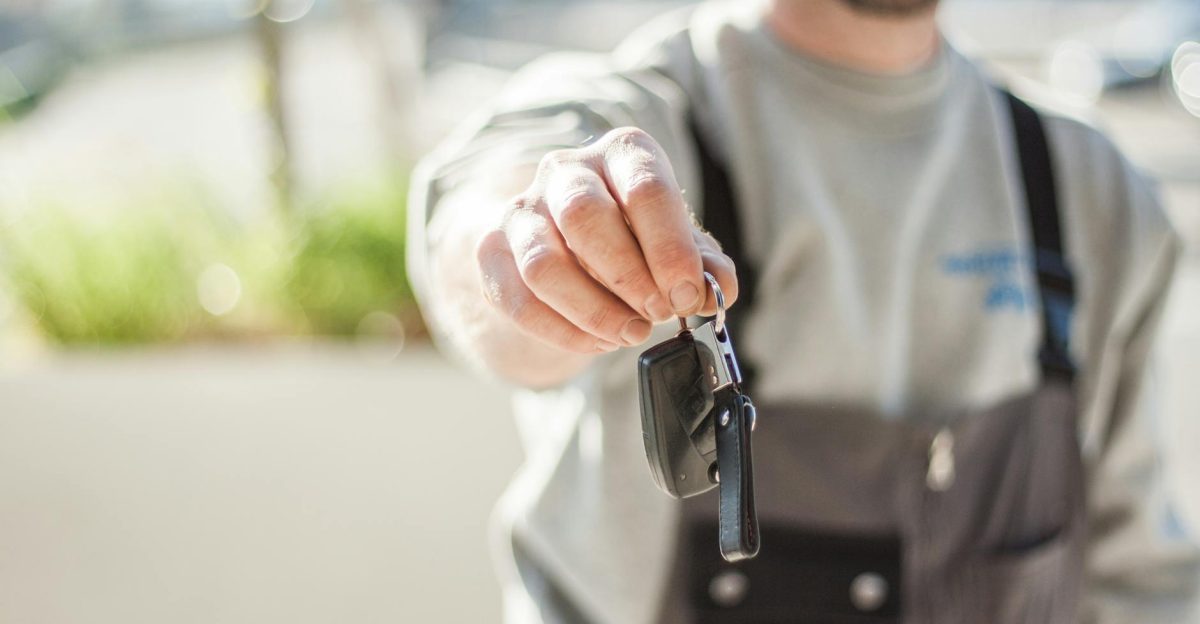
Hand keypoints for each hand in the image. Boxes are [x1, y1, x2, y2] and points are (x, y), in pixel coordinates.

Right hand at [475, 127, 738, 353]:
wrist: (568, 244)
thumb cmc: (633, 238)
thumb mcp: (677, 245)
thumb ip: (703, 265)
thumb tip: (719, 287)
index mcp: (622, 153)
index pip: (645, 188)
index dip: (669, 248)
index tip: (686, 295)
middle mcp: (566, 170)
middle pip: (585, 216)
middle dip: (628, 276)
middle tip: (658, 314)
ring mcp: (523, 210)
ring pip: (544, 264)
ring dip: (593, 310)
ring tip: (631, 333)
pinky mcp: (492, 252)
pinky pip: (519, 299)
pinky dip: (563, 331)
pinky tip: (598, 341)